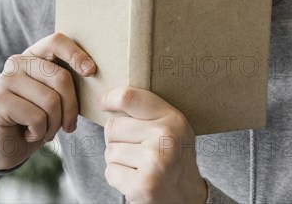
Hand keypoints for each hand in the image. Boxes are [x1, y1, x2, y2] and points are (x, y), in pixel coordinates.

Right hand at [0, 33, 95, 169]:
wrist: (9, 146)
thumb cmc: (40, 118)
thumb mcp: (56, 95)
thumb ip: (67, 81)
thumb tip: (93, 70)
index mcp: (33, 54)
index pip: (57, 41)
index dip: (76, 54)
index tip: (91, 71)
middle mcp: (17, 62)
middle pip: (60, 77)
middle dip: (71, 107)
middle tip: (68, 125)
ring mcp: (5, 80)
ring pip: (51, 101)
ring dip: (55, 125)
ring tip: (47, 130)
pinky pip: (37, 118)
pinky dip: (41, 132)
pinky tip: (31, 134)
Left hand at [100, 86, 206, 203]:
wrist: (188, 197)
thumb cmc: (172, 157)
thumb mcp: (171, 127)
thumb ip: (147, 111)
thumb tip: (108, 99)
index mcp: (172, 118)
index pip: (129, 98)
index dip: (110, 98)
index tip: (104, 102)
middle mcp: (165, 137)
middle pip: (113, 126)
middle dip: (116, 139)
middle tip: (134, 149)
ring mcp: (155, 161)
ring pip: (110, 150)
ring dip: (117, 160)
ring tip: (137, 165)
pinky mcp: (143, 185)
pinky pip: (111, 172)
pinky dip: (117, 178)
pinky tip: (135, 179)